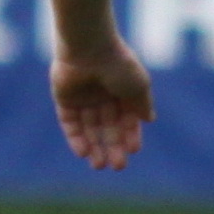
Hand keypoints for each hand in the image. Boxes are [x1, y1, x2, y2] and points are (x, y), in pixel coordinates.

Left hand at [50, 40, 155, 170]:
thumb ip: (142, 104)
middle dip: (113, 146)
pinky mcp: (64, 98)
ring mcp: (82, 97)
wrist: (89, 48)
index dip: (130, 135)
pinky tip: (84, 152)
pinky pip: (70, 122)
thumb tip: (149, 119)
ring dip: (94, 147)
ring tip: (99, 166)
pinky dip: (76, 138)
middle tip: (118, 166)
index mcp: (121, 89)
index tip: (134, 150)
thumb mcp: (138, 86)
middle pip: (107, 126)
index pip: (127, 118)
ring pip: (88, 128)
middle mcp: (102, 94)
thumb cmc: (118, 65)